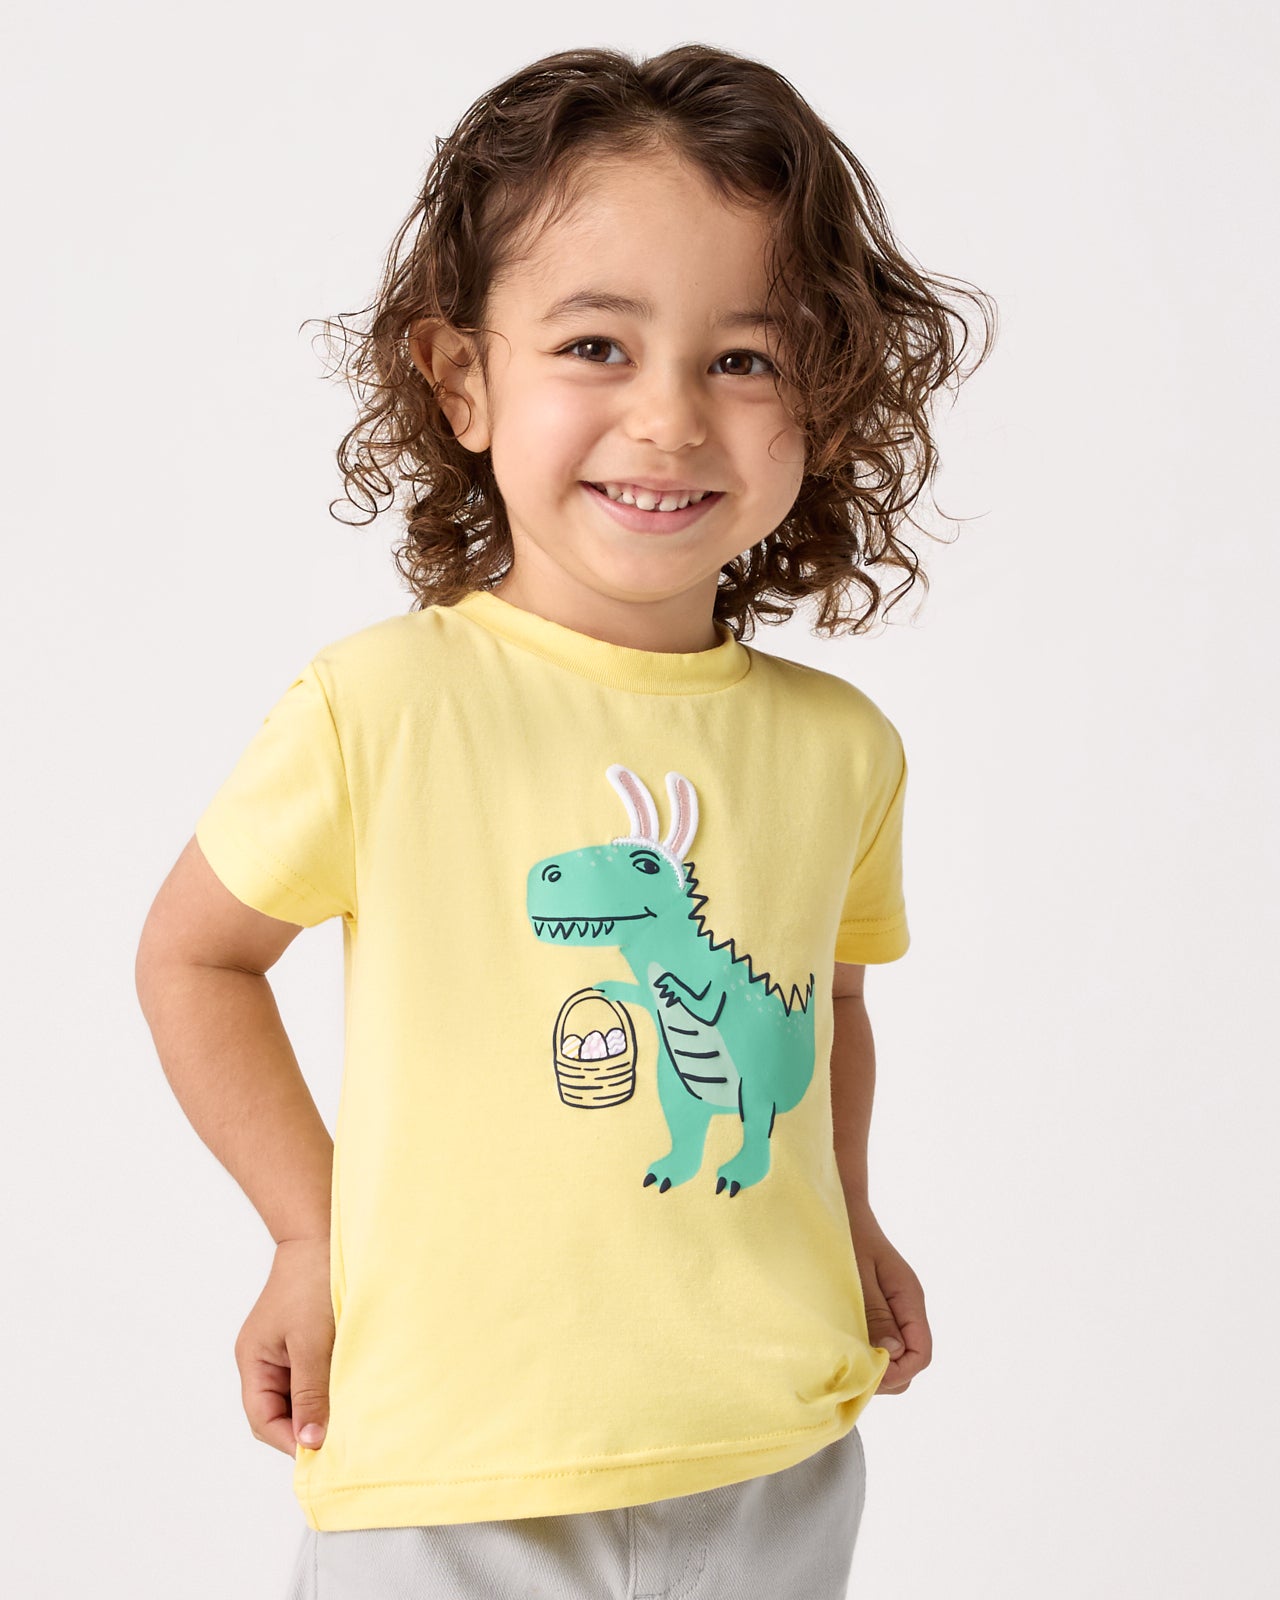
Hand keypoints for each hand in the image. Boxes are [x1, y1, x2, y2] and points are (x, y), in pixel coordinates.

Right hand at [234, 1237, 333, 1456]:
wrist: (324, 1232)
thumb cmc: (313, 1281)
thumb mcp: (311, 1343)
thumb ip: (310, 1393)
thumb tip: (311, 1443)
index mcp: (253, 1361)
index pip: (263, 1420)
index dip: (291, 1442)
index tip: (324, 1457)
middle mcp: (264, 1360)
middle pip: (280, 1413)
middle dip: (307, 1428)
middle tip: (343, 1443)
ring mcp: (286, 1350)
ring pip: (301, 1396)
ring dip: (322, 1407)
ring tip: (351, 1420)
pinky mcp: (308, 1340)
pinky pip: (315, 1376)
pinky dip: (331, 1387)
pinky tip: (353, 1391)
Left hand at [847, 1203, 931, 1393]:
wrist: (838, 1205)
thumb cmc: (845, 1236)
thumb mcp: (857, 1274)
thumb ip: (874, 1313)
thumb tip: (892, 1354)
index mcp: (908, 1298)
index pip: (920, 1354)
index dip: (898, 1371)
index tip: (866, 1373)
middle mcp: (906, 1308)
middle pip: (910, 1362)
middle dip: (886, 1375)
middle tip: (851, 1370)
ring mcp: (893, 1310)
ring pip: (896, 1357)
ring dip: (875, 1366)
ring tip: (843, 1359)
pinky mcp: (878, 1310)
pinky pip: (881, 1342)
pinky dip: (866, 1352)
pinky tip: (842, 1347)